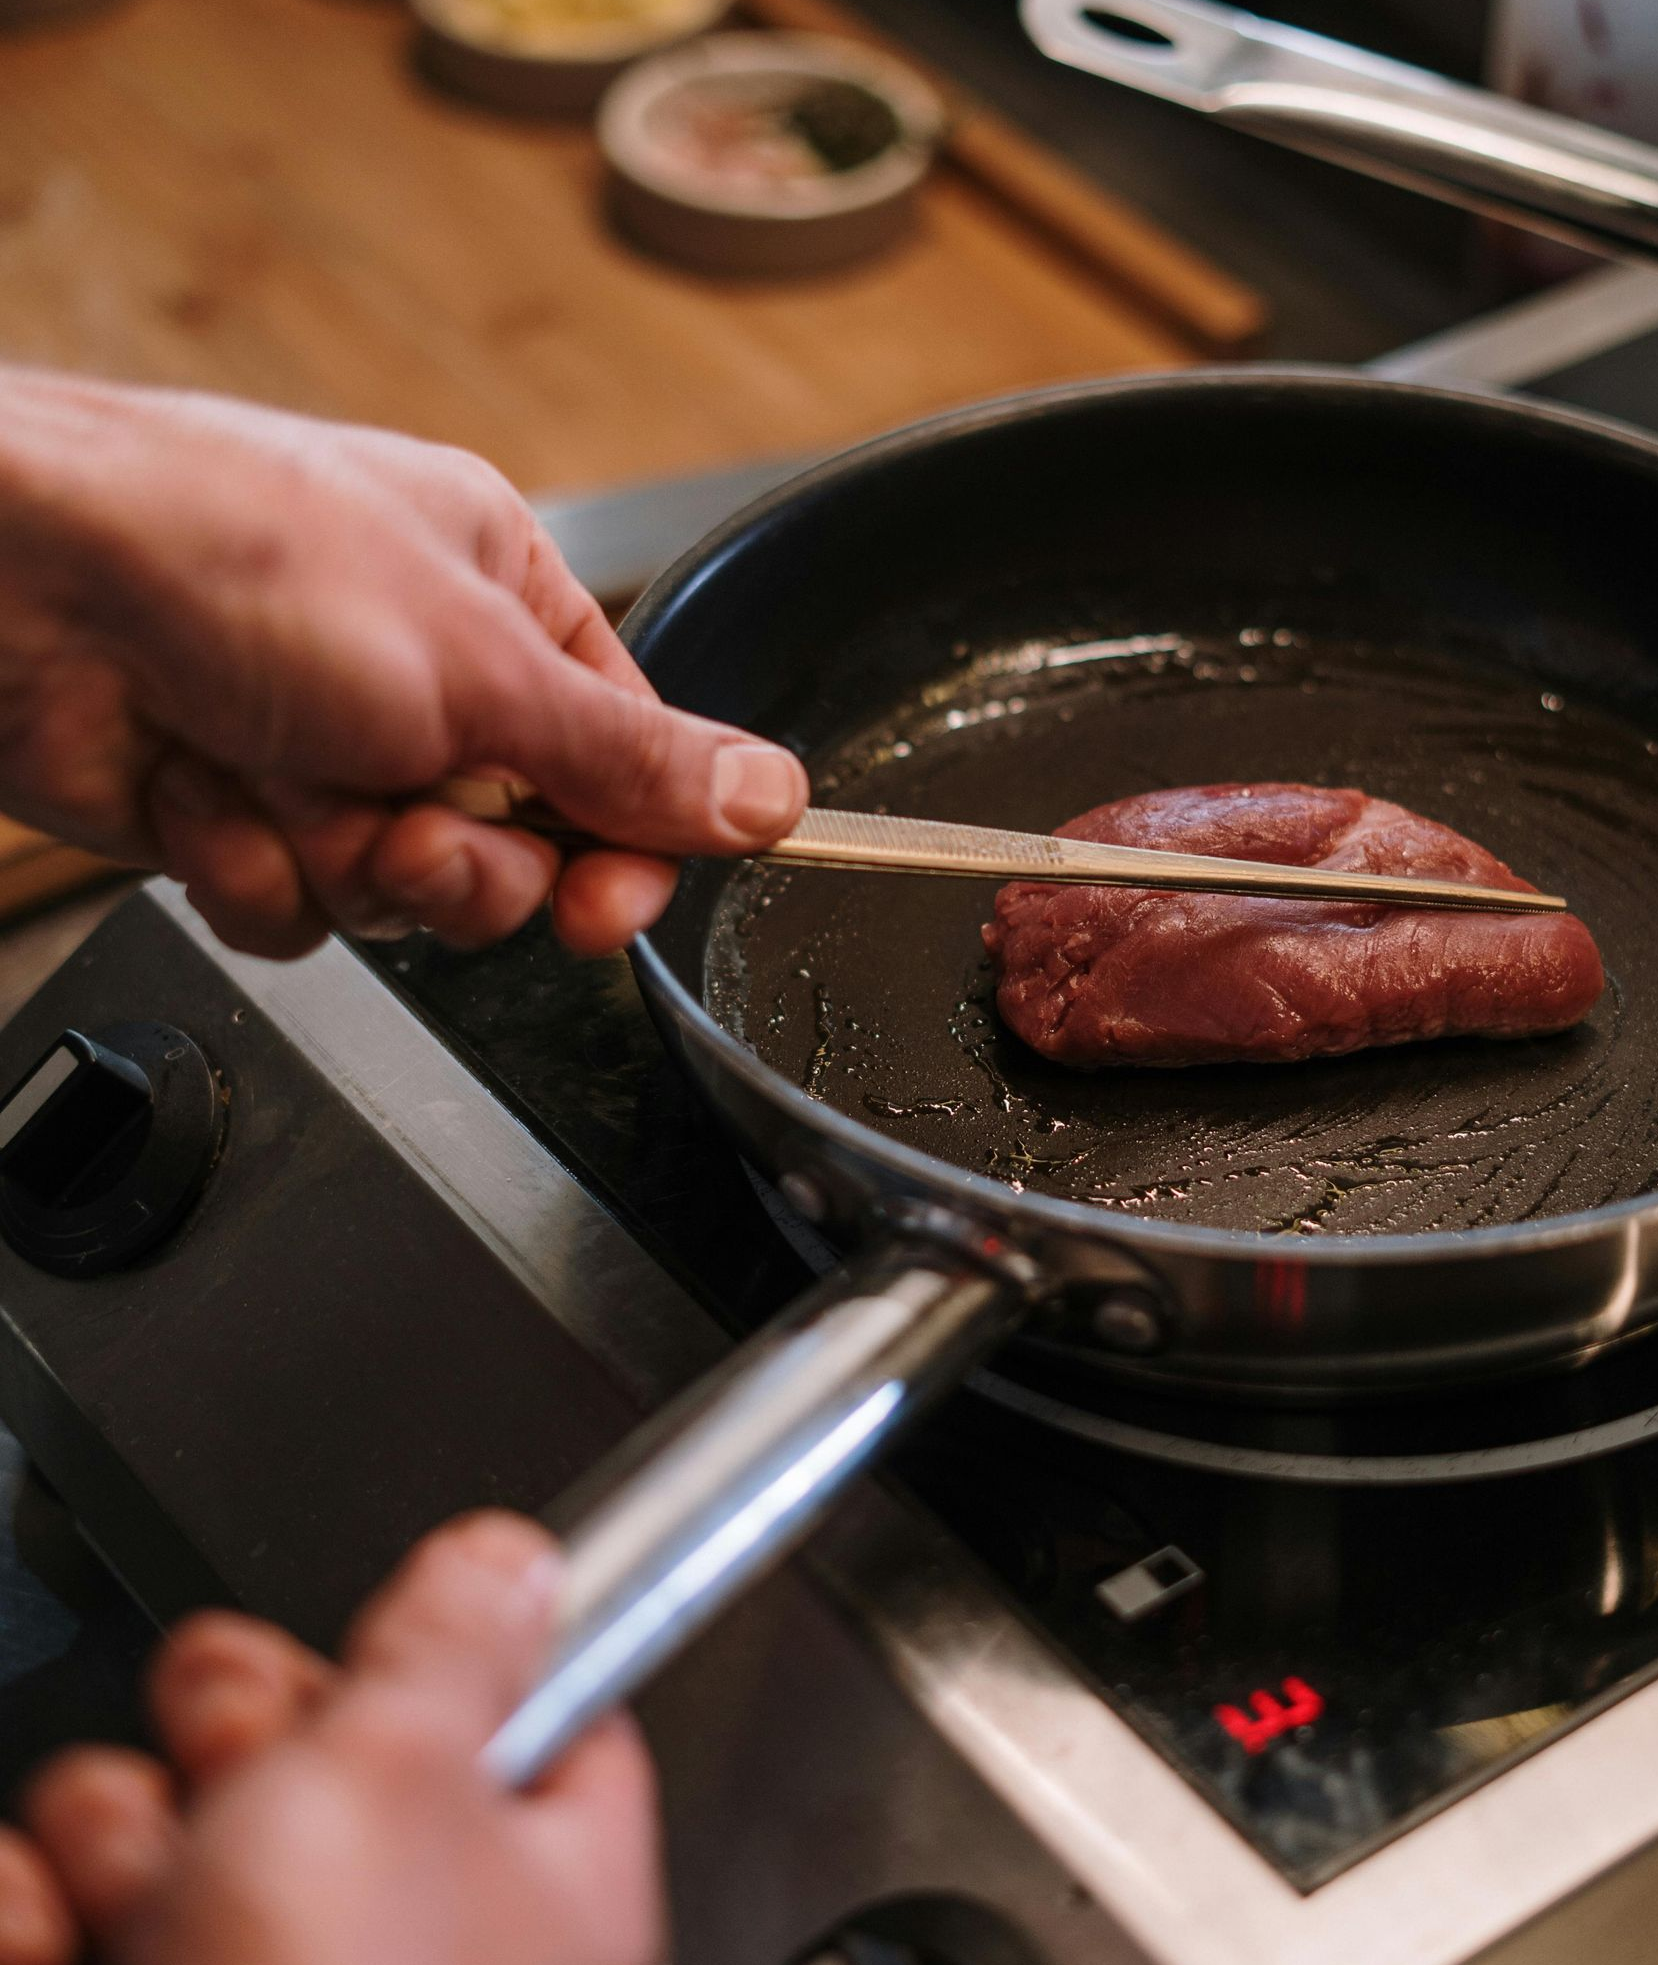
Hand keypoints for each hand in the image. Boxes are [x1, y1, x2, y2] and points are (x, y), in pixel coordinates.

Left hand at [0, 367, 805, 956]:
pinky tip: (205, 796)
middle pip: (521, 846)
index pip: (621, 759)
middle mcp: (420, 676)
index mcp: (502, 598)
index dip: (621, 848)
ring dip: (350, 863)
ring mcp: (324, 749)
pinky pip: (300, 911)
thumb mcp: (477, 665)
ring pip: (408, 892)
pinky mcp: (236, 815)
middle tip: (418, 835)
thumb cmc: (232, 554)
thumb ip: (630, 761)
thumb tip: (774, 798)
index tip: (604, 905)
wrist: (15, 586)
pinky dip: (253, 871)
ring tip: (289, 786)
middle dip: (461, 864)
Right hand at [0, 1513, 664, 1964]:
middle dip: (241, 1738)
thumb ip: (455, 1638)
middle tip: (246, 1785)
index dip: (456, 1655)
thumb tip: (514, 1563)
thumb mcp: (404, 1772)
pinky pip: (74, 1923)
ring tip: (155, 1921)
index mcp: (547, 1883)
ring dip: (128, 1846)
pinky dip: (42, 1942)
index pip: (543, 1710)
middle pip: (326, 1741)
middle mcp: (424, 1949)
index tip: (389, 1644)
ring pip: (173, 1817)